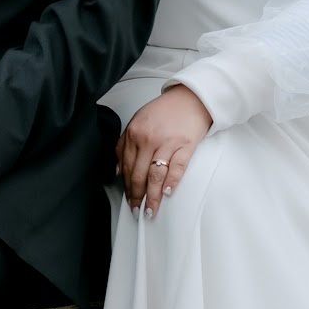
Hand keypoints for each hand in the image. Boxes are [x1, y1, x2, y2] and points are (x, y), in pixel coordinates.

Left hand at [118, 85, 212, 215]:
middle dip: (137, 197)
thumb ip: (124, 144)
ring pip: (155, 175)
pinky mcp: (186, 145)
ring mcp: (167, 142)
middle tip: (137, 211)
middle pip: (138, 174)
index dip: (126, 187)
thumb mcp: (138, 121)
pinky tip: (168, 193)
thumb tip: (118, 170)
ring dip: (152, 197)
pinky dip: (171, 182)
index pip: (126, 167)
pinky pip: (177, 168)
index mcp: (134, 133)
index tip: (128, 200)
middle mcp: (148, 139)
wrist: (191, 97)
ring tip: (151, 210)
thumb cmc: (165, 111)